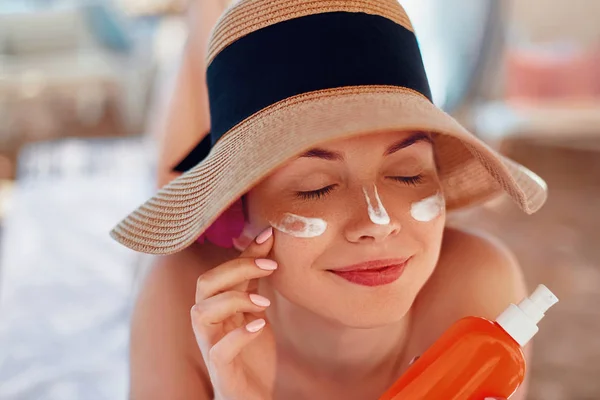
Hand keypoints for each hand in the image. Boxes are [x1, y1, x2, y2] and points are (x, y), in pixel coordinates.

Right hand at [191, 227, 276, 399]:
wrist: (252, 396)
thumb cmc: (251, 353)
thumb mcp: (256, 310)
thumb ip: (254, 281)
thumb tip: (265, 239)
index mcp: (216, 307)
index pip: (220, 271)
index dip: (243, 253)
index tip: (268, 237)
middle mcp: (208, 323)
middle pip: (205, 285)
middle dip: (236, 269)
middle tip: (271, 266)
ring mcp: (211, 345)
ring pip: (200, 313)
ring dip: (233, 300)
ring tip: (265, 302)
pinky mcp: (221, 369)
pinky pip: (218, 349)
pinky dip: (238, 334)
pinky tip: (260, 324)